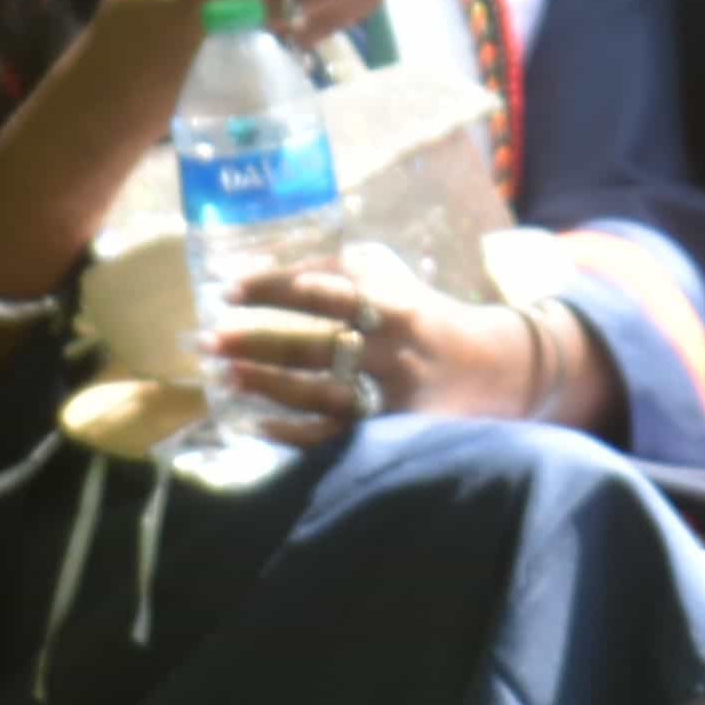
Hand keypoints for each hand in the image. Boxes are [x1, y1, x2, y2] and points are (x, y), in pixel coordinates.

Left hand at [204, 255, 553, 448]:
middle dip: (257, 342)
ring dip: (267, 386)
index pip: (327, 289)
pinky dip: (294, 432)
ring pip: (322, 393)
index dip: (275, 288)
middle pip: (316, 345)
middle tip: (208, 340)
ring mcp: (394, 394)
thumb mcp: (393, 277)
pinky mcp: (394, 431)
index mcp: (394, 303)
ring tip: (224, 377)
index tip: (229, 290)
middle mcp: (394, 349)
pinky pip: (336, 437)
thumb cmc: (426, 315)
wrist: (497, 369)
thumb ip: (338, 270)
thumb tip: (263, 268)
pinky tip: (258, 424)